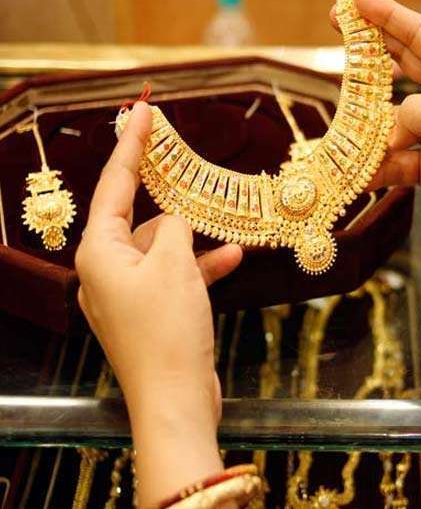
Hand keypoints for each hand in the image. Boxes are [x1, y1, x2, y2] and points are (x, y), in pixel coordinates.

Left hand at [75, 102, 241, 505]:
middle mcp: (106, 270)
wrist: (176, 399)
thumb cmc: (167, 329)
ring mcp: (129, 295)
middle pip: (142, 220)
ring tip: (228, 230)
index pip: (115, 185)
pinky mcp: (151, 314)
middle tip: (196, 174)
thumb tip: (176, 215)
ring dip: (196, 242)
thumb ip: (175, 227)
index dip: (130, 144)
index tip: (142, 110)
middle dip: (175, 205)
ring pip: (164, 250)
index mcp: (99, 253)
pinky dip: (199, 269)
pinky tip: (233, 258)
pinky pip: (174, 278)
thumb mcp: (175, 265)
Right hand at [333, 0, 420, 273]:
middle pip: (405, 63)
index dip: (389, 15)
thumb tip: (389, 131)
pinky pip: (392, 157)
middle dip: (371, 47)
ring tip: (342, 126)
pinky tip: (357, 174)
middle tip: (339, 25)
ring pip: (391, 117)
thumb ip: (413, 110)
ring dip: (367, 124)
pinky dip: (376, 165)